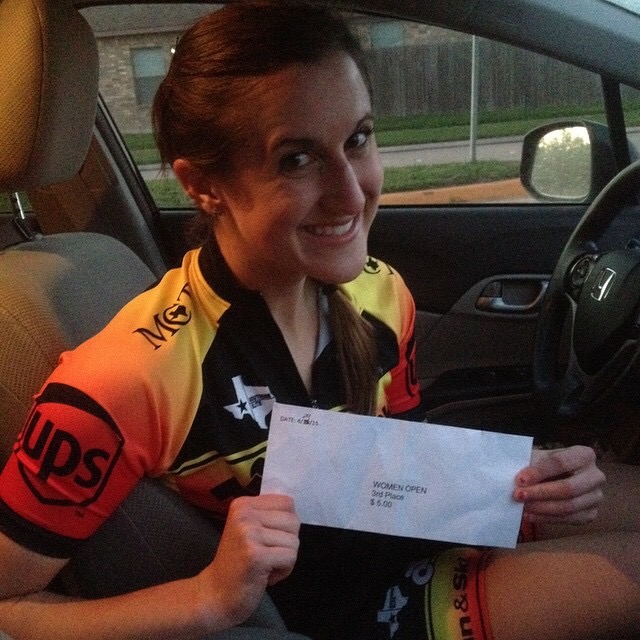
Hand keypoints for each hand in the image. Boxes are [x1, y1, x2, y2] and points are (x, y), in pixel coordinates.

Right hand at [199, 494, 299, 627]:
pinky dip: (284, 570)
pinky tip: (266, 575)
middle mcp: (244, 515)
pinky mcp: (256, 555)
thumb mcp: (249, 529)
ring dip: (285, 558)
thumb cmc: (238, 562)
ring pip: (294, 541)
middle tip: (267, 555)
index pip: (287, 503)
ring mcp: (249, 534)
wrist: (215, 594)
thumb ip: (268, 516)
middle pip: (293, 521)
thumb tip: (294, 511)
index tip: (269, 539)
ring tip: (265, 565)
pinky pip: (290, 557)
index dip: (286, 524)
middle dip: (288, 542)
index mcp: (243, 505)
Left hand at [514, 445, 604, 524]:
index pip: (560, 462)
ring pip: (569, 506)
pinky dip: (547, 518)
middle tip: (518, 495)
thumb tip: (512, 476)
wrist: (554, 477)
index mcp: (584, 454)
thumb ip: (529, 464)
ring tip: (522, 507)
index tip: (519, 480)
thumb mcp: (537, 457)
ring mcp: (596, 496)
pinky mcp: (591, 513)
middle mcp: (596, 475)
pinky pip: (569, 519)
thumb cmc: (544, 465)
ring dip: (542, 508)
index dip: (539, 472)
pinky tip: (530, 516)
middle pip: (568, 488)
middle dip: (540, 493)